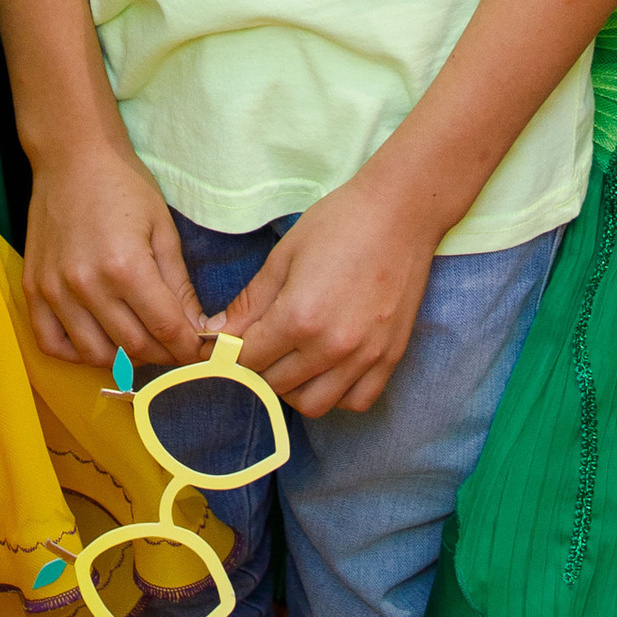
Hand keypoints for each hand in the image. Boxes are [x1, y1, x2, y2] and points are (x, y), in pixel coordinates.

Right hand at [24, 140, 205, 375]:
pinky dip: (76, 354)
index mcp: (126, 267)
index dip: (188, 348)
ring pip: (95, 354)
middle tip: (174, 348)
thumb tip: (196, 328)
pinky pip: (51, 343)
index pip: (167, 329)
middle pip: (134, 347)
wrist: (71, 156)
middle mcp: (87, 285)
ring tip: (139, 343)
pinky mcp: (33, 288)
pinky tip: (96, 341)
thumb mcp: (162, 229)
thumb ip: (178, 284)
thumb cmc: (123, 185)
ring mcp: (55, 289)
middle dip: (163, 356)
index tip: (197, 351)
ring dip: (124, 359)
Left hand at [217, 175, 442, 416]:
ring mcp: (365, 356)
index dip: (232, 353)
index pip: (248, 360)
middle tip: (260, 346)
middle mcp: (332, 346)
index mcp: (299, 317)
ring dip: (294, 389)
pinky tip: (328, 369)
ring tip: (292, 360)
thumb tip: (214, 334)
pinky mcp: (390, 357)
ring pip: (314, 404)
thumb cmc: (339, 224)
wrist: (401, 213)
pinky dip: (336, 394)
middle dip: (259, 369)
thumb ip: (249, 302)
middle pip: (276, 385)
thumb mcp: (283, 256)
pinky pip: (357, 400)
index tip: (231, 344)